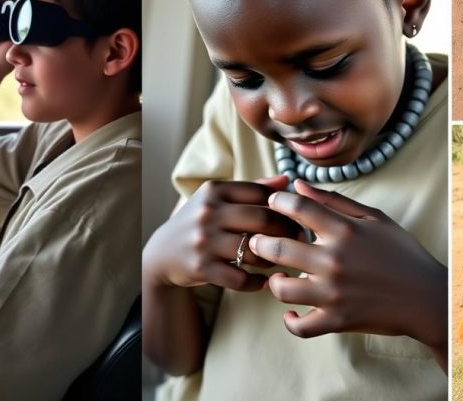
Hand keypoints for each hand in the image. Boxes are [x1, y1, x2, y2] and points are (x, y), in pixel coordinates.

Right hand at [143, 176, 299, 291]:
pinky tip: (263, 280)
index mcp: (215, 190)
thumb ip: (252, 188)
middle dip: (288, 231)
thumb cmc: (200, 222)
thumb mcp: (218, 199)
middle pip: (264, 220)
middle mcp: (208, 212)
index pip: (263, 194)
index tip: (297, 219)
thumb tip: (286, 180)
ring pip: (255, 250)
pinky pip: (241, 278)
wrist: (162, 253)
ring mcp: (204, 241)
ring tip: (280, 261)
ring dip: (273, 259)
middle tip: (299, 241)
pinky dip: (257, 282)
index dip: (286, 207)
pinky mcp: (201, 268)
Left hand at [247, 180, 445, 346]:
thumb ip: (334, 201)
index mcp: (344, 231)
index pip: (297, 208)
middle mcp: (334, 260)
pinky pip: (300, 326)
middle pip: (278, 247)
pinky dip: (290, 321)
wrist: (427, 297)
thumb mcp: (374, 218)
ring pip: (281, 288)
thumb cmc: (401, 253)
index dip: (278, 202)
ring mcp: (334, 293)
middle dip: (260, 242)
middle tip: (258, 241)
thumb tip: (299, 185)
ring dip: (273, 281)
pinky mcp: (337, 320)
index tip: (273, 204)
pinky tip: (291, 311)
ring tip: (277, 276)